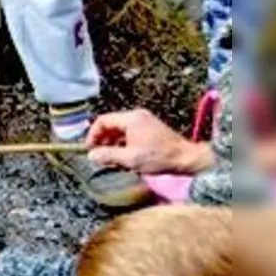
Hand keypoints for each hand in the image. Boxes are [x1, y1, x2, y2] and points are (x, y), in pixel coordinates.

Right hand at [87, 109, 212, 174]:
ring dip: (111, 143)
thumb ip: (108, 156)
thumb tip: (91, 155)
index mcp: (131, 119)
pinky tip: (122, 157)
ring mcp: (144, 122)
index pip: (102, 121)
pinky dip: (121, 143)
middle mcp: (137, 116)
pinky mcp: (149, 129)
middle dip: (101, 140)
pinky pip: (128, 133)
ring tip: (110, 159)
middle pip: (110, 124)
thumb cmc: (159, 157)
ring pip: (119, 130)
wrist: (185, 158)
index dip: (92, 135)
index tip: (90, 150)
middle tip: (98, 156)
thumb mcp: (130, 159)